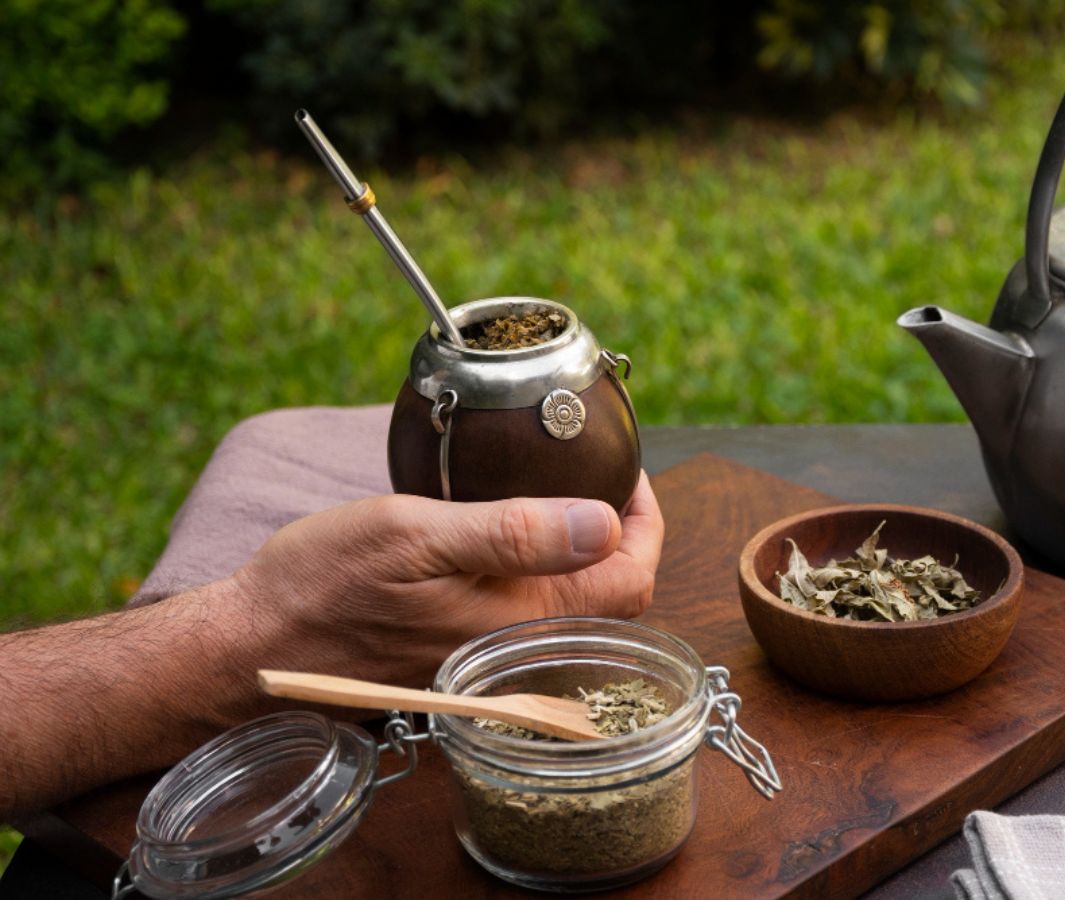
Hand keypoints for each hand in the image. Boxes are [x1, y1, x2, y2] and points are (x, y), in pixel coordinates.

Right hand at [234, 472, 664, 686]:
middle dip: (625, 533)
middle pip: (612, 595)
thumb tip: (605, 524)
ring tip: (566, 491)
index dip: (647, 523)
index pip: (630, 580)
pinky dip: (543, 563)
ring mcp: (490, 653)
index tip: (628, 472)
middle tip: (603, 475)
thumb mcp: (415, 537)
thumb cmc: (324, 584)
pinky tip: (512, 526)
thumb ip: (512, 532)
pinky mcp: (462, 649)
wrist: (255, 643)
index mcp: (519, 619)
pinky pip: (528, 606)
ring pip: (573, 602)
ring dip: (585, 548)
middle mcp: (516, 647)